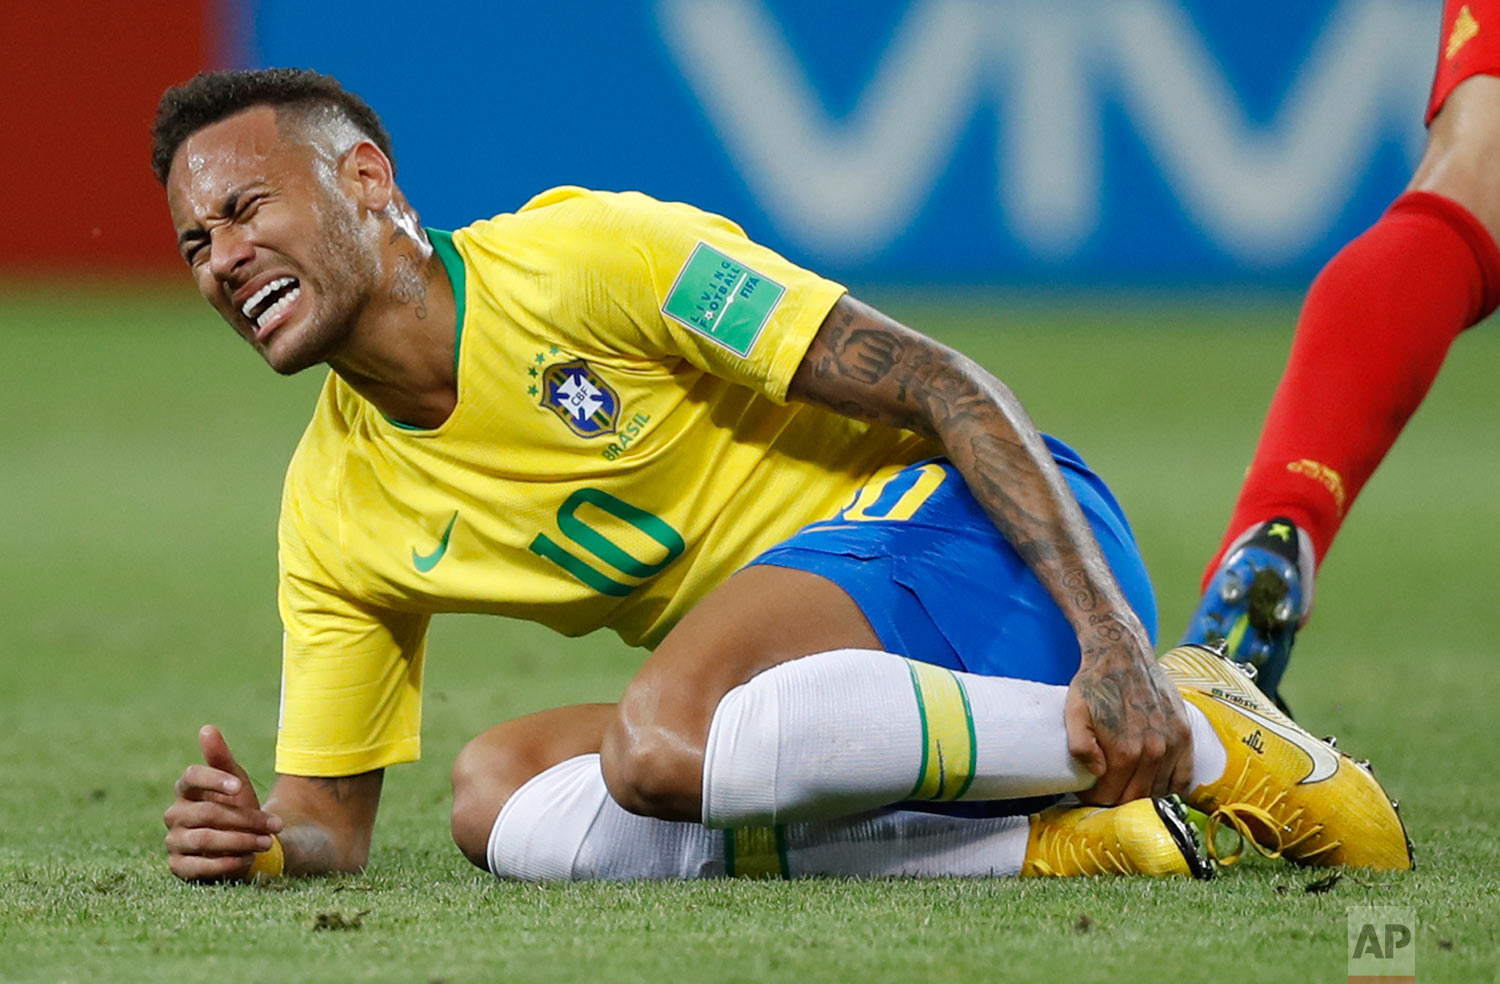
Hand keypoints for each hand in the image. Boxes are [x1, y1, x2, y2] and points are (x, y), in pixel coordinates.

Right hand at [163, 725, 282, 881]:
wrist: (242, 842)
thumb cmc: (236, 806)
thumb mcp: (235, 781)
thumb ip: (220, 758)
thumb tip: (207, 728)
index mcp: (185, 789)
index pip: (190, 777)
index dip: (214, 780)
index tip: (239, 786)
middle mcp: (174, 814)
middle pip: (207, 813)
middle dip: (244, 819)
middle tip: (274, 825)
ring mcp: (174, 841)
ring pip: (204, 839)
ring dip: (240, 841)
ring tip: (267, 842)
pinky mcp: (178, 866)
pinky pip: (198, 867)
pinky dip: (226, 863)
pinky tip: (248, 859)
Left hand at [1064, 626, 1193, 804]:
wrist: (1124, 654)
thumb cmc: (1095, 684)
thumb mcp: (1074, 711)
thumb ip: (1081, 745)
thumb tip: (1098, 773)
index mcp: (1124, 751)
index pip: (1109, 797)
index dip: (1095, 800)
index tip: (1088, 794)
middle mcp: (1153, 752)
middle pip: (1135, 799)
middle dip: (1116, 802)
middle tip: (1105, 793)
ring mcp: (1173, 745)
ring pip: (1158, 792)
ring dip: (1142, 797)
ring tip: (1125, 788)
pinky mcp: (1185, 736)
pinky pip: (1184, 779)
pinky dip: (1170, 790)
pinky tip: (1156, 788)